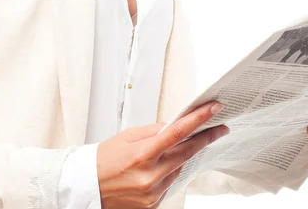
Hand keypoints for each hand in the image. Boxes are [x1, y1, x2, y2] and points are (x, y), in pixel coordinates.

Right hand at [97, 101, 228, 208]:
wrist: (86, 188)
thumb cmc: (104, 160)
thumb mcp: (128, 136)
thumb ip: (155, 131)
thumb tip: (176, 125)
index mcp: (143, 155)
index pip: (178, 132)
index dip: (199, 119)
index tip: (214, 108)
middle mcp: (150, 176)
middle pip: (188, 152)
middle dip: (206, 138)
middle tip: (221, 127)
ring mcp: (153, 193)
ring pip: (179, 168)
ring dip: (182, 156)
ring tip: (174, 148)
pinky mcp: (153, 205)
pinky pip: (170, 183)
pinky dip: (169, 172)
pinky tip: (160, 167)